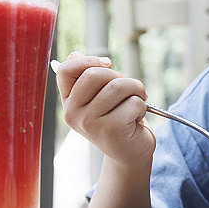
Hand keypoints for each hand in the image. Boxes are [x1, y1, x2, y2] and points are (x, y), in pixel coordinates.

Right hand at [55, 51, 154, 169]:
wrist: (130, 153)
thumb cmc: (118, 120)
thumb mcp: (100, 98)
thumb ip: (87, 77)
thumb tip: (75, 54)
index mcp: (69, 102)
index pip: (66, 70)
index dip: (89, 60)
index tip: (108, 63)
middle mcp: (73, 113)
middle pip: (94, 74)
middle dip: (120, 77)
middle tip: (130, 90)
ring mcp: (89, 123)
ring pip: (117, 87)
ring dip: (136, 91)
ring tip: (137, 103)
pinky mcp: (110, 130)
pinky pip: (133, 103)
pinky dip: (141, 107)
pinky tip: (136, 120)